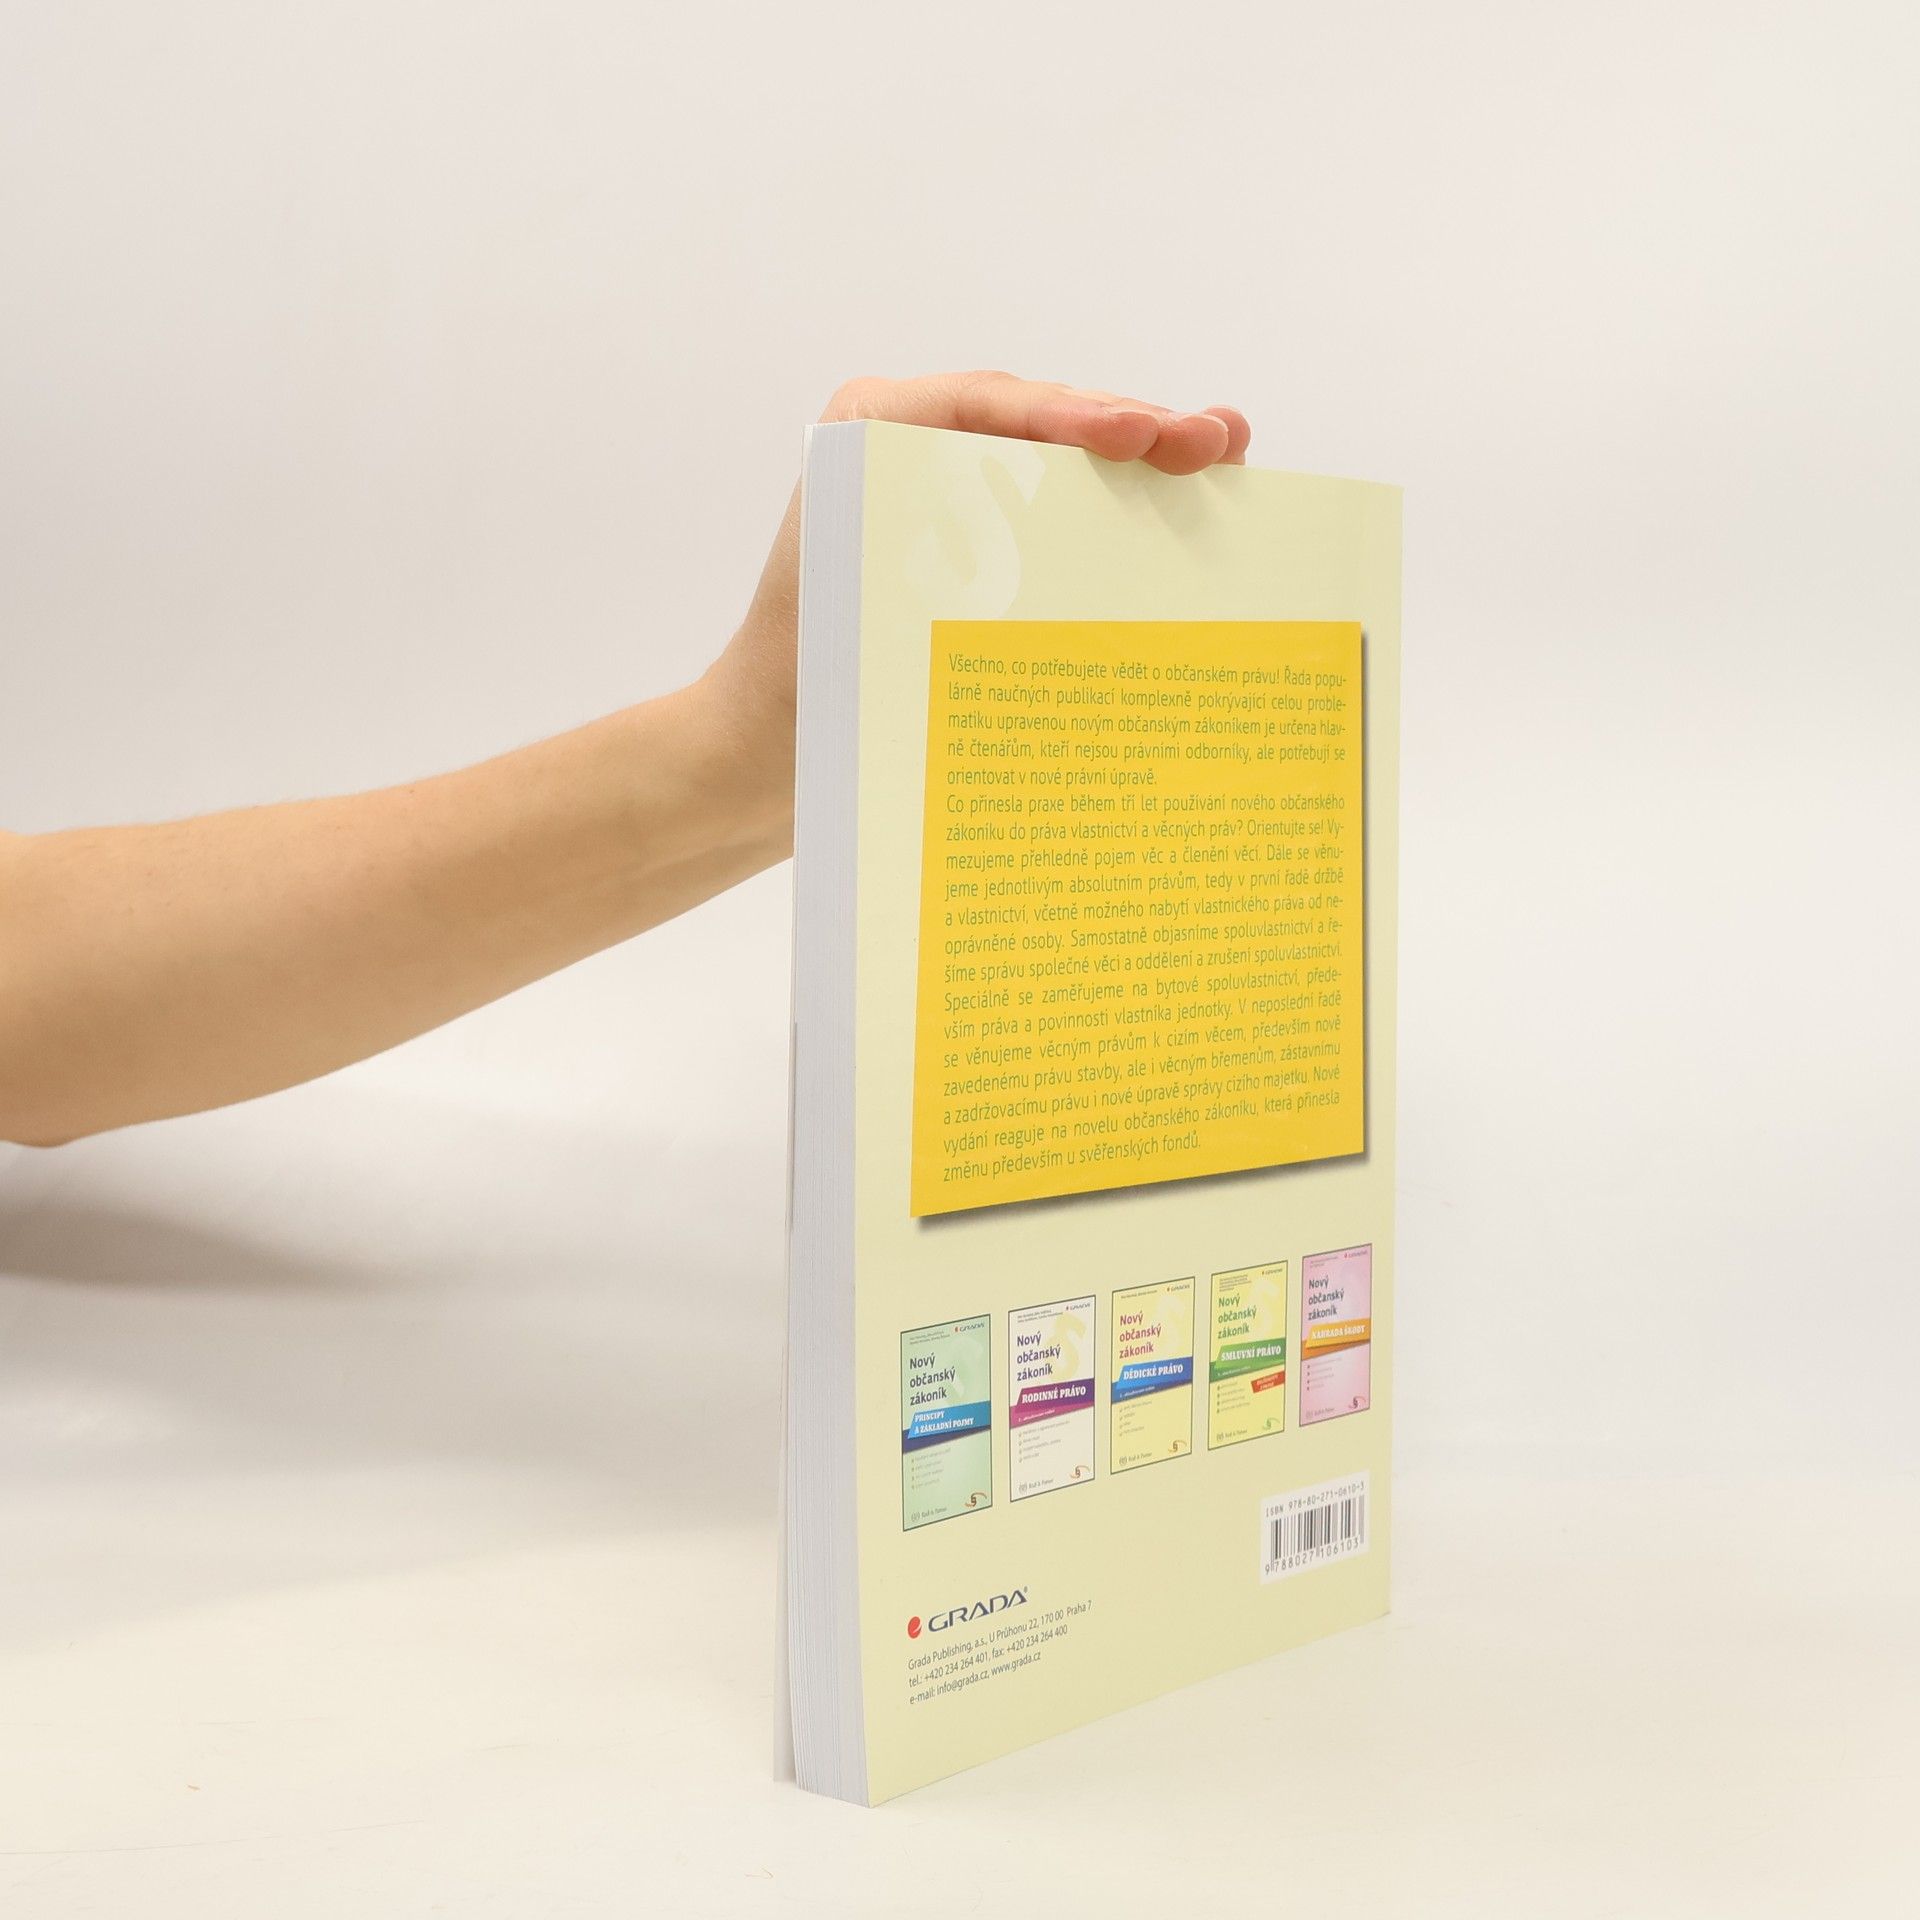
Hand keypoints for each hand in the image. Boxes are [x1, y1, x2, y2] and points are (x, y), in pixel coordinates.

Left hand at [692, 372, 1251, 854]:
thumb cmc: (799, 685)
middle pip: (1041, 423)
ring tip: (1224, 455)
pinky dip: (1120, 518)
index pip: (990, 407)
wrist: (761, 760)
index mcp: (867, 433)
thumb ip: (944, 548)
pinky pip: (1055, 520)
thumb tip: (1055, 538)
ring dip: (1144, 466)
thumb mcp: (861, 601)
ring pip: (1060, 467)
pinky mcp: (976, 550)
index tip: (1142, 435)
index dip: (1075, 414)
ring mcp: (948, 497)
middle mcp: (908, 449)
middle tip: (1216, 442)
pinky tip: (1188, 513)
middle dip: (1135, 429)